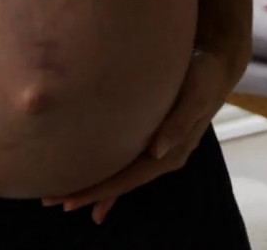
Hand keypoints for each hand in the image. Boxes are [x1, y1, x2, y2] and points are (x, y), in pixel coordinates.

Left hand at [41, 45, 241, 224]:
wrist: (215, 64)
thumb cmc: (203, 76)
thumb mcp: (195, 94)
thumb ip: (178, 122)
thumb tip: (157, 151)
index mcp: (172, 152)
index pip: (129, 178)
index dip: (99, 190)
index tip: (69, 200)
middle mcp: (163, 157)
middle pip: (121, 182)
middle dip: (88, 193)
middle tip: (51, 201)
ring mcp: (157, 150)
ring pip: (121, 176)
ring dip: (94, 188)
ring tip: (62, 198)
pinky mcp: (152, 139)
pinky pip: (127, 164)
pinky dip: (109, 176)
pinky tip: (91, 183)